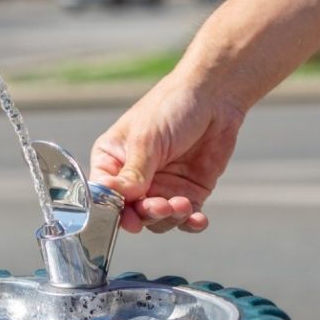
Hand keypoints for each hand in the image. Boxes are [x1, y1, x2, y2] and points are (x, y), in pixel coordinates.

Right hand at [89, 72, 245, 233]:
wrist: (215, 96)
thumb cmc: (171, 106)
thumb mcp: (146, 139)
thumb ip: (133, 172)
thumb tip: (117, 197)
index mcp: (112, 162)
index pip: (104, 194)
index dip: (113, 210)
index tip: (128, 217)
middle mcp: (133, 180)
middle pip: (132, 213)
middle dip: (146, 214)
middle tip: (161, 206)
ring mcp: (161, 188)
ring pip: (158, 221)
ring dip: (169, 218)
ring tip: (182, 204)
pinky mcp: (188, 193)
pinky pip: (186, 218)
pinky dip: (191, 223)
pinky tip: (198, 219)